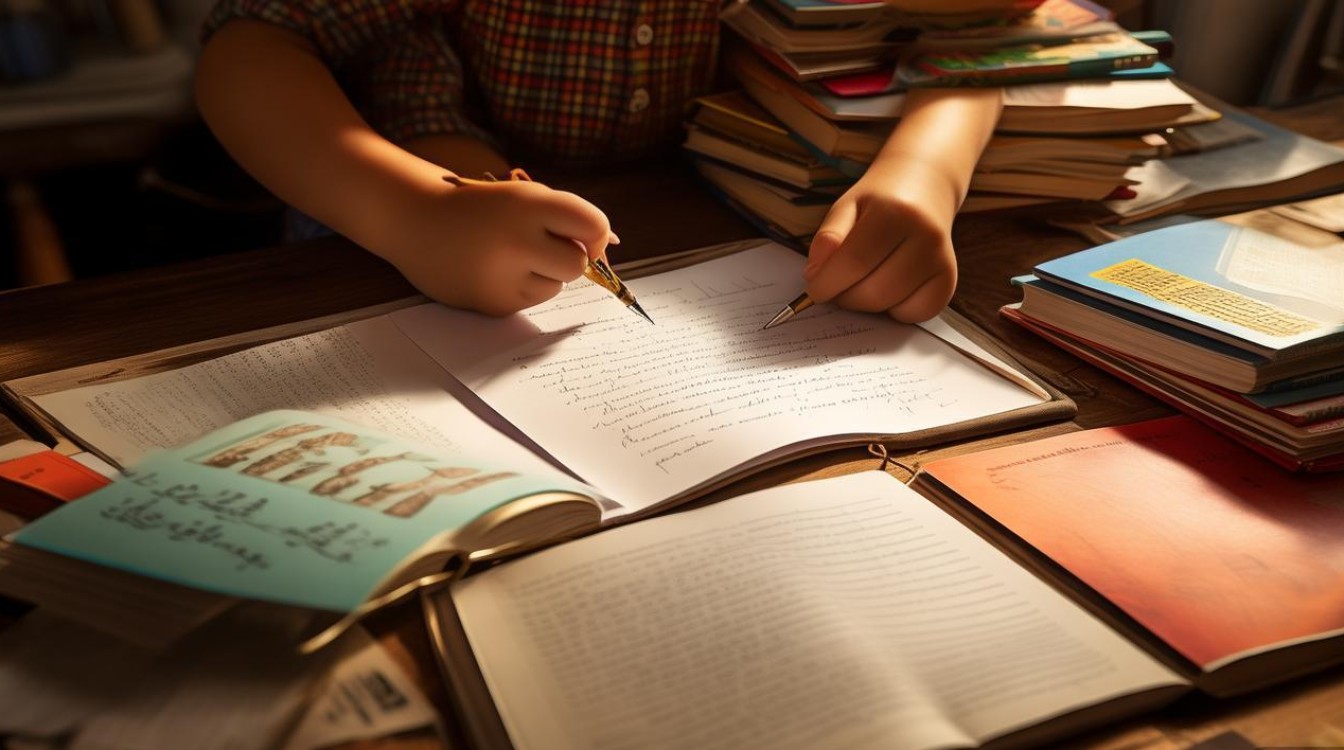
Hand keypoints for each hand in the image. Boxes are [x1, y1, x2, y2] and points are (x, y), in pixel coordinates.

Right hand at [383, 178, 613, 316]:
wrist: (415, 220)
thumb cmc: (481, 206)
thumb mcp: (524, 196)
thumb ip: (566, 217)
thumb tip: (609, 250)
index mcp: (528, 204)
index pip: (594, 227)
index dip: (597, 235)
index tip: (587, 238)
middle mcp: (516, 241)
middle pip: (578, 265)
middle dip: (571, 258)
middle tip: (544, 246)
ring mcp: (502, 277)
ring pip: (556, 286)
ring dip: (543, 273)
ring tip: (506, 255)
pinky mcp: (493, 304)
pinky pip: (531, 301)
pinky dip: (521, 287)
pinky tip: (492, 270)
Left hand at [803, 156, 959, 323]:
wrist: (924, 187)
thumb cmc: (880, 201)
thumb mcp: (847, 207)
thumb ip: (828, 238)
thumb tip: (815, 275)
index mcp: (895, 212)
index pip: (852, 263)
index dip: (825, 284)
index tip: (814, 288)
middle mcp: (926, 237)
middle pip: (871, 292)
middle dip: (843, 297)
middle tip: (836, 284)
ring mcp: (941, 261)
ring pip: (890, 306)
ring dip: (864, 304)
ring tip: (860, 281)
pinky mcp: (949, 281)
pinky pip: (914, 315)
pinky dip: (893, 310)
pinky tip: (887, 288)